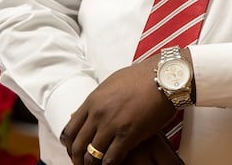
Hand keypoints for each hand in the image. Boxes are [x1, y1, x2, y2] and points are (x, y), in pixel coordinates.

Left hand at [60, 55, 176, 164]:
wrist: (162, 76)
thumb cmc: (141, 77)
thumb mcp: (112, 84)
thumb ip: (98, 100)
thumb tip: (89, 111)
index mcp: (92, 101)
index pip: (70, 130)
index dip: (69, 145)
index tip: (74, 151)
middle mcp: (98, 114)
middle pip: (77, 146)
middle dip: (78, 159)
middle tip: (83, 164)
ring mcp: (112, 125)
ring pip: (92, 156)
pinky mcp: (128, 135)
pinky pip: (111, 159)